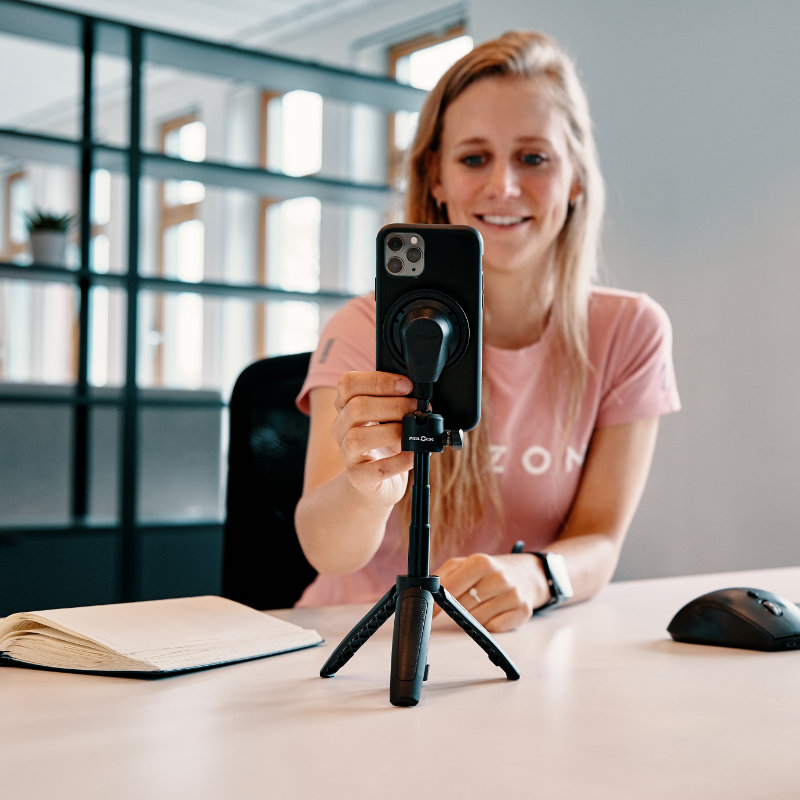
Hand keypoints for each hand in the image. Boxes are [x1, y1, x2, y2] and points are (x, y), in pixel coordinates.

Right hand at [330, 370, 416, 506]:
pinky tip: (413, 454)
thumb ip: (396, 401)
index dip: (378, 381)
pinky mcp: (358, 478)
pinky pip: (376, 469)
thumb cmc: (386, 443)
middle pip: (356, 408)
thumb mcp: (388, 417)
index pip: (348, 384)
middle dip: (393, 405)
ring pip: (358, 437)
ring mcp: (347, 454)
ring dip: (392, 431)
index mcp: (345, 407)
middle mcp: (341, 429)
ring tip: (412, 432)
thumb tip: (418, 393)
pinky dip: (399, 461)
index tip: (407, 385)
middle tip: (416, 408)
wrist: (379, 483)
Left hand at [437, 553, 542, 631]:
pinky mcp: (522, 612)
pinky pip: (494, 628)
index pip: (451, 588)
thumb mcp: (464, 564)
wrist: (525, 574)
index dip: (437, 603)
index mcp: (481, 562)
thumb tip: (424, 589)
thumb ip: (442, 575)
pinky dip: (489, 624)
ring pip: (478, 620)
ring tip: (480, 603)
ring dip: (473, 617)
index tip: (429, 611)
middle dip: (458, 608)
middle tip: (463, 602)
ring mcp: (512, 595)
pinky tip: (494, 611)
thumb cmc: (489, 570)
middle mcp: (499, 578)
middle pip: (463, 607)